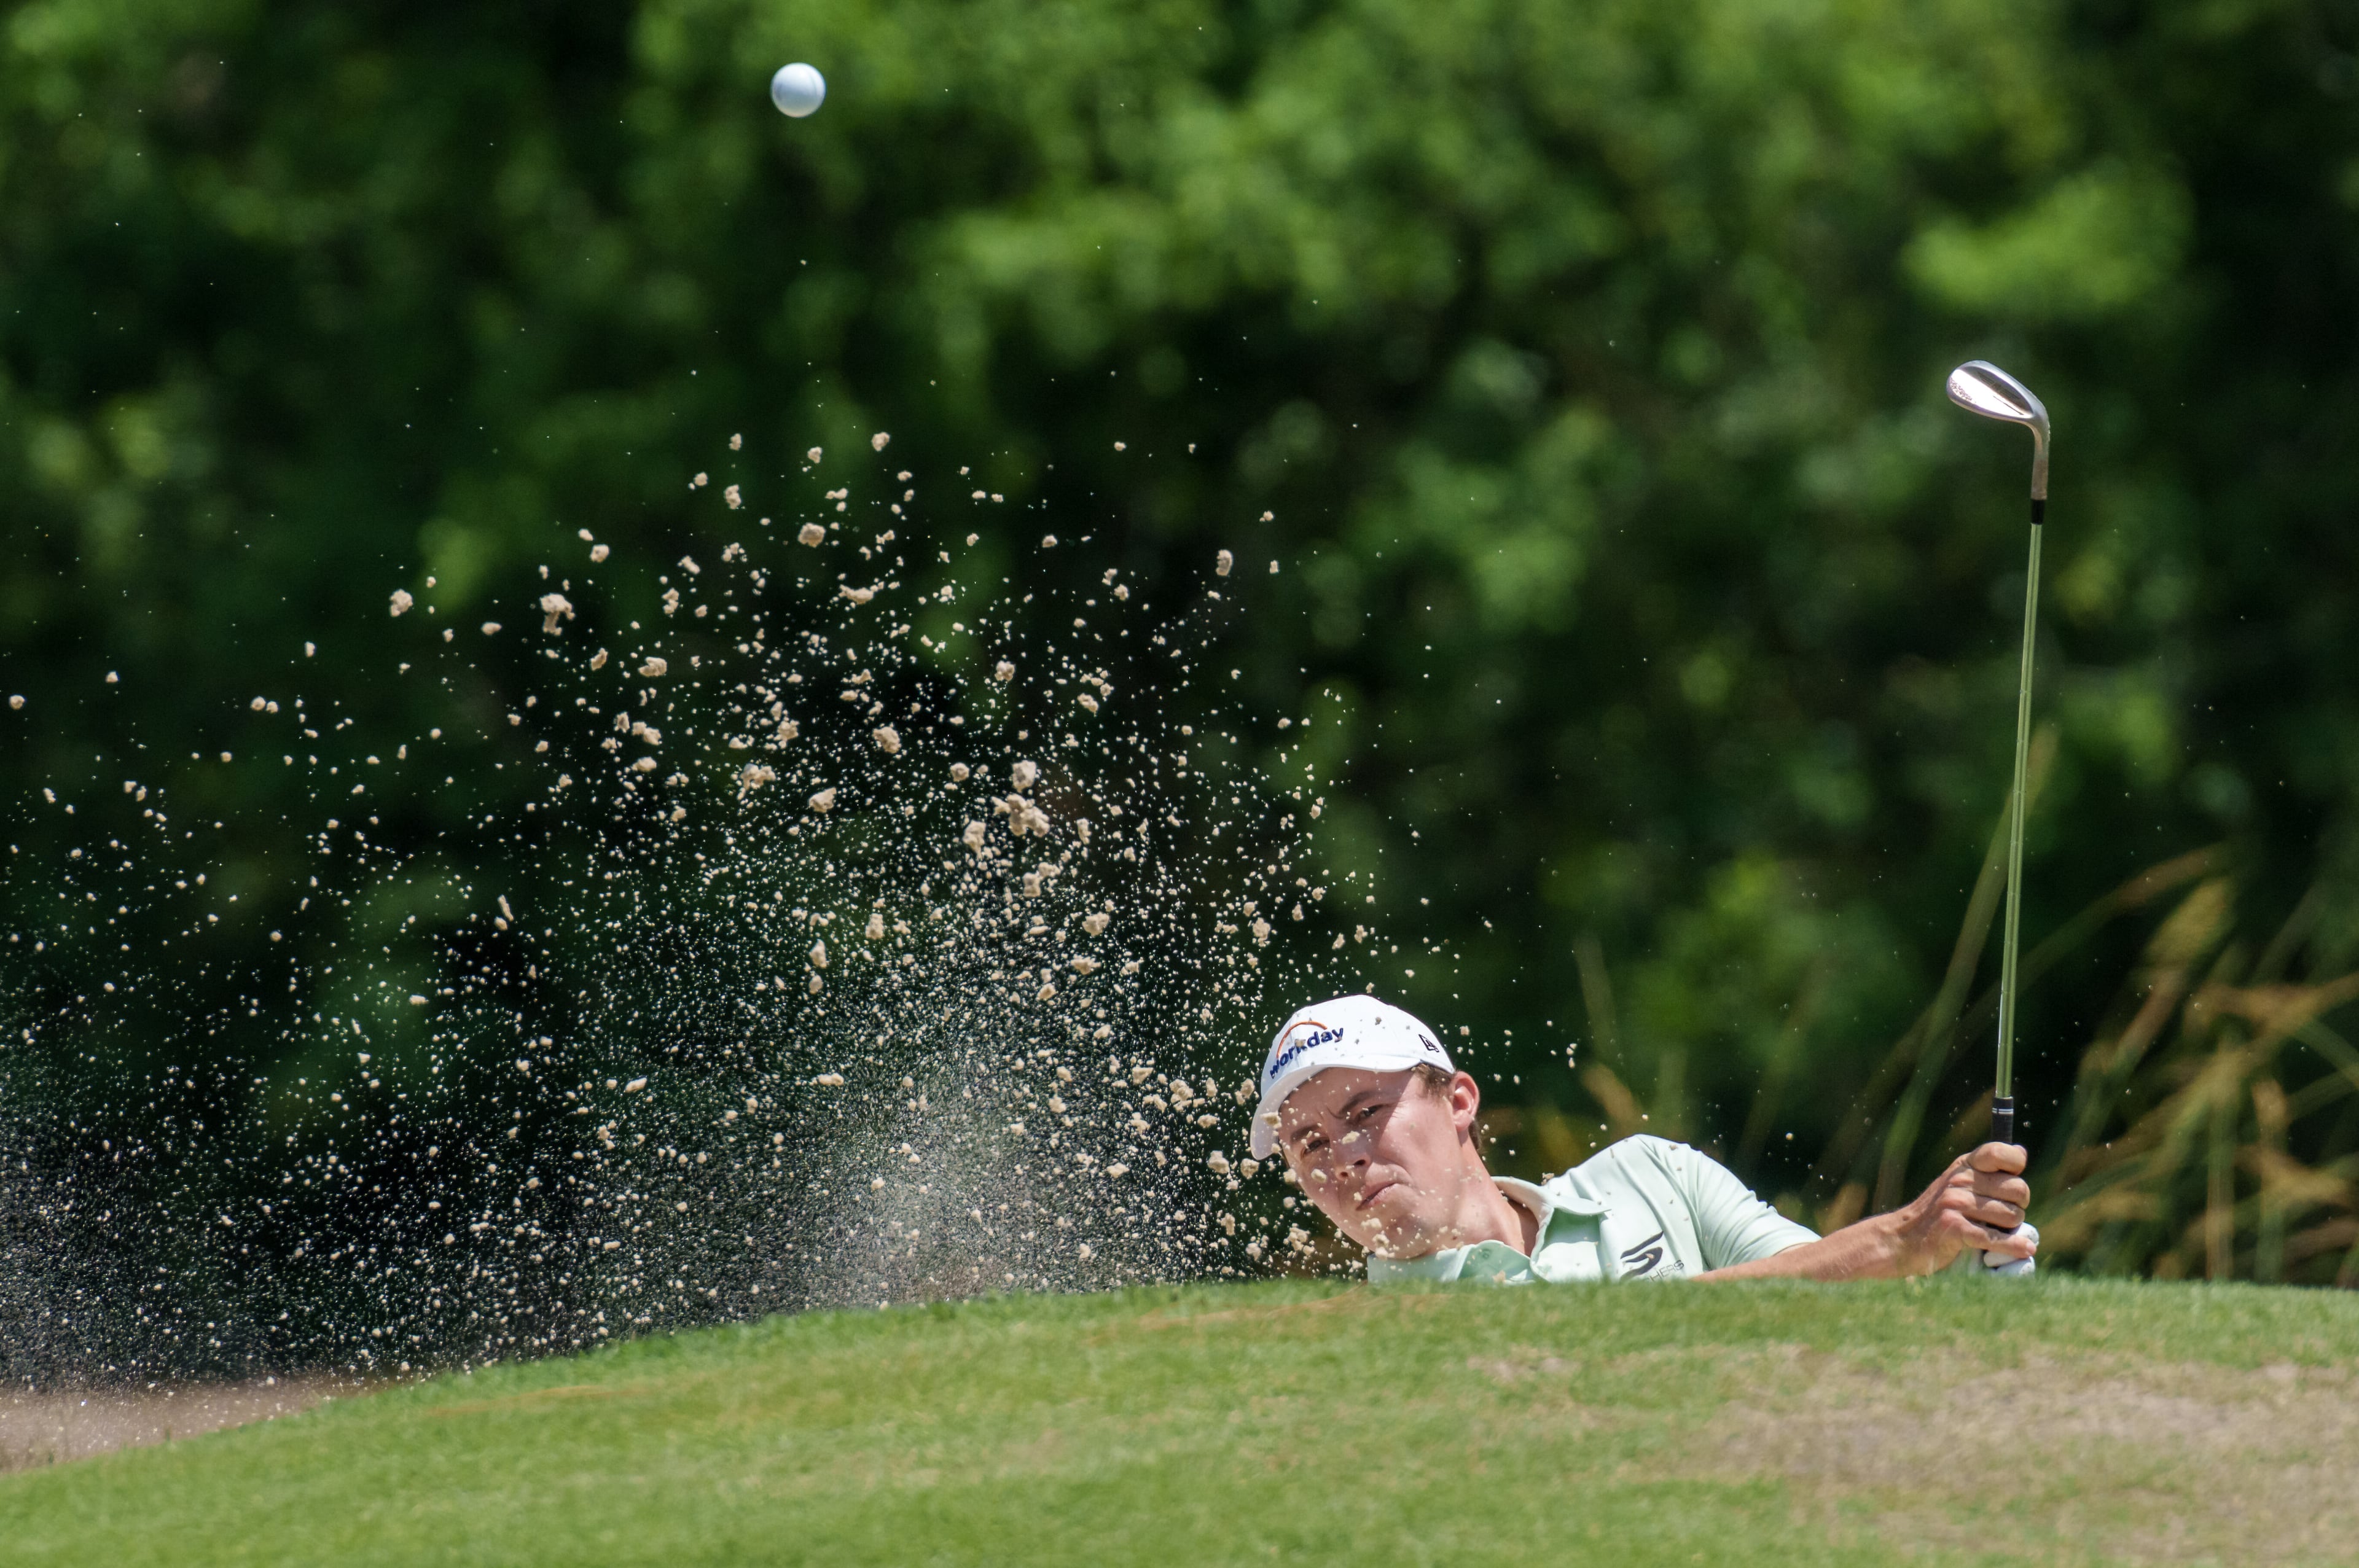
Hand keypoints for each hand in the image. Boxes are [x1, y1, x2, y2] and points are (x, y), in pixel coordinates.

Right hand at [1884, 1141, 2034, 1276]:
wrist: (1902, 1239)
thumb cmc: (1937, 1213)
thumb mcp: (1957, 1183)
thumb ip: (1988, 1170)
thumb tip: (2021, 1152)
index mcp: (1963, 1166)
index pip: (1999, 1153)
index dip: (2015, 1166)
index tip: (2013, 1181)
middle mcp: (1960, 1180)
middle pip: (2017, 1189)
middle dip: (2020, 1206)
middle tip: (2006, 1215)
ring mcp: (1956, 1204)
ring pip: (2011, 1216)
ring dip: (2012, 1228)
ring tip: (1996, 1231)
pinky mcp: (1955, 1229)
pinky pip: (1995, 1238)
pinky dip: (2014, 1246)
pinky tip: (2025, 1249)